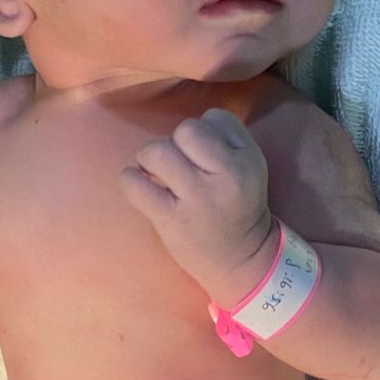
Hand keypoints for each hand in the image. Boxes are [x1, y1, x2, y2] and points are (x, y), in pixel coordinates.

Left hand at [118, 108, 273, 292]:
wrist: (241, 261)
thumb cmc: (237, 210)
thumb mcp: (250, 170)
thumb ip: (226, 142)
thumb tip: (184, 130)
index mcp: (248, 160)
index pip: (216, 118)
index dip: (203, 132)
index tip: (201, 156)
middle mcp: (226, 176)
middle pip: (186, 130)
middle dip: (174, 142)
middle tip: (175, 164)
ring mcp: (198, 198)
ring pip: (157, 152)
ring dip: (149, 158)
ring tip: (155, 174)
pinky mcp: (172, 219)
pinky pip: (136, 184)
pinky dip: (130, 180)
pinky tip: (139, 188)